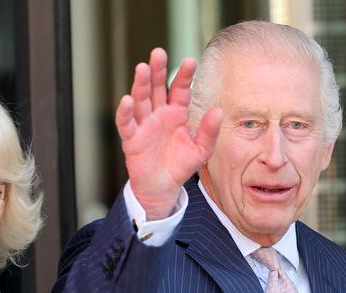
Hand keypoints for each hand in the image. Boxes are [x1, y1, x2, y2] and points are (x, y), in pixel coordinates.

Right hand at [116, 48, 221, 219]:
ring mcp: (144, 124)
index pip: (179, 89)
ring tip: (142, 68)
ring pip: (140, 100)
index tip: (190, 60)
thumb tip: (219, 110)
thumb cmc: (180, 165)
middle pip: (156, 87)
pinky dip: (125, 112)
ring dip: (140, 85)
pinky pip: (127, 123)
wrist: (162, 187)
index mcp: (176, 113)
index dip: (183, 75)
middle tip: (158, 53)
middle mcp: (159, 114)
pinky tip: (127, 100)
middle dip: (157, 71)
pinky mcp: (132, 138)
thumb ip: (209, 132)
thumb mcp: (201, 150)